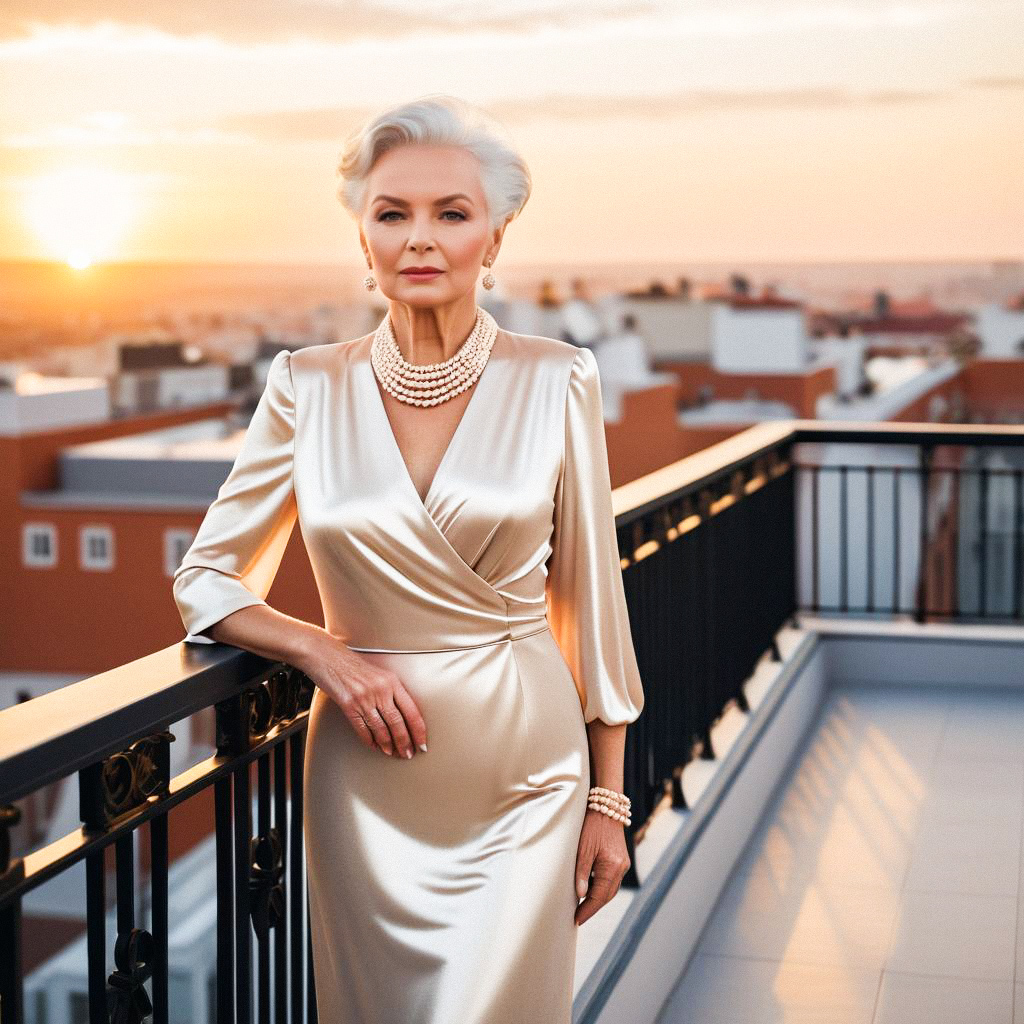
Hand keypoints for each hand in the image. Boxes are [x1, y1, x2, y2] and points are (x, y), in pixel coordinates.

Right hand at [299, 631, 426, 758]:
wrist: (327, 656)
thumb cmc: (355, 665)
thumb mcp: (379, 673)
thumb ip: (391, 691)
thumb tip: (404, 716)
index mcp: (392, 681)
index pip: (411, 711)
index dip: (418, 730)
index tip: (422, 743)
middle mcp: (380, 690)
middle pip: (397, 723)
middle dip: (405, 742)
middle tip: (408, 754)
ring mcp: (364, 698)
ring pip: (381, 729)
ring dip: (388, 745)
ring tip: (392, 753)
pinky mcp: (348, 705)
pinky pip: (362, 728)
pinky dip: (369, 740)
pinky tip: (375, 746)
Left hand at [573, 808, 630, 925]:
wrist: (606, 806)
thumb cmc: (592, 825)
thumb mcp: (582, 848)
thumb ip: (581, 872)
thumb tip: (581, 895)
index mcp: (612, 866)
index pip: (599, 897)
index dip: (587, 910)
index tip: (577, 919)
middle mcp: (621, 867)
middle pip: (607, 896)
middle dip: (593, 907)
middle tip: (578, 916)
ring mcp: (623, 863)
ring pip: (611, 889)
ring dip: (598, 898)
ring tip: (582, 906)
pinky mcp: (621, 859)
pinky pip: (612, 879)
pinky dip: (602, 887)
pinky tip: (591, 889)